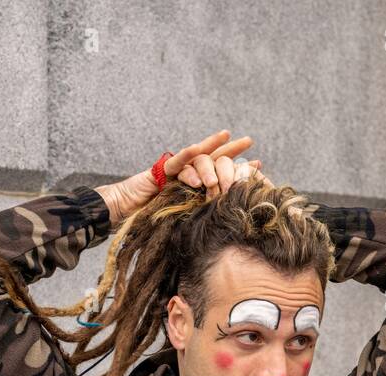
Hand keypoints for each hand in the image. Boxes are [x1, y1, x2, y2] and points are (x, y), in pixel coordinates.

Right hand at [97, 129, 270, 223]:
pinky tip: (201, 148)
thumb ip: (204, 216)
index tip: (259, 165)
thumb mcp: (189, 221)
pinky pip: (177, 161)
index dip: (238, 169)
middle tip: (249, 141)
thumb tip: (230, 222)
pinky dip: (189, 155)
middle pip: (212, 158)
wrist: (127, 217)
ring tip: (224, 161)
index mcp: (197, 188)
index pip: (220, 174)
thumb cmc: (156, 224)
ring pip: (198, 159)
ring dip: (211, 161)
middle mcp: (188, 176)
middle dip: (231, 150)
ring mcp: (175, 172)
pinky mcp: (160, 172)